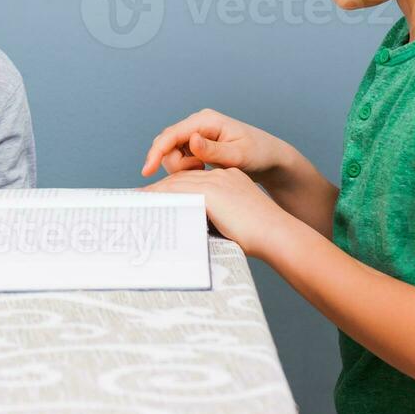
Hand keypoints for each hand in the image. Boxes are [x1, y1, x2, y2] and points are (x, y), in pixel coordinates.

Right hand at [141, 109, 293, 183]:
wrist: (270, 157)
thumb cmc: (258, 154)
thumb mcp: (238, 155)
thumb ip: (213, 150)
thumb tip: (191, 141)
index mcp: (206, 120)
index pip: (171, 134)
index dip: (157, 152)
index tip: (147, 171)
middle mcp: (198, 123)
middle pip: (167, 144)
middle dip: (175, 164)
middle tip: (200, 172)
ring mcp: (196, 132)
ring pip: (172, 152)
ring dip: (182, 167)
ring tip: (206, 172)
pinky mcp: (197, 143)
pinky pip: (180, 156)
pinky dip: (186, 168)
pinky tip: (203, 172)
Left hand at [144, 167, 296, 260]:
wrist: (276, 234)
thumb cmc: (261, 237)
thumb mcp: (236, 222)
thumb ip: (217, 219)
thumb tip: (198, 231)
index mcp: (229, 180)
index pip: (194, 181)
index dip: (175, 189)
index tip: (160, 198)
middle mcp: (221, 176)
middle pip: (182, 179)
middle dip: (160, 189)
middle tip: (140, 199)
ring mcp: (215, 181)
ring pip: (176, 183)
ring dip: (155, 193)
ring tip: (137, 202)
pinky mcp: (210, 190)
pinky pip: (177, 190)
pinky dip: (159, 196)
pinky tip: (146, 202)